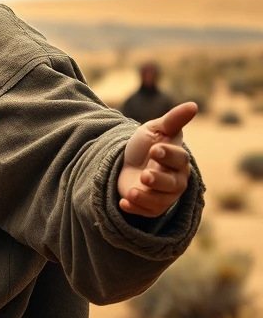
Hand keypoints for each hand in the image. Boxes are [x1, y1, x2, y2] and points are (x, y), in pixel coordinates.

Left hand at [117, 102, 196, 217]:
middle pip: (173, 184)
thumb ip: (173, 120)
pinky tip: (124, 202)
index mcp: (179, 160)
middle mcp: (176, 179)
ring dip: (146, 197)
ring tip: (132, 191)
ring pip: (161, 201)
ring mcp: (165, 195)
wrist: (126, 162)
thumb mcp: (155, 129)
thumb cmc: (145, 145)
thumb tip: (194, 105)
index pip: (179, 159)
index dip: (168, 155)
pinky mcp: (151, 207)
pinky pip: (147, 212)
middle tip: (145, 175)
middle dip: (159, 181)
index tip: (154, 149)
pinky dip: (135, 208)